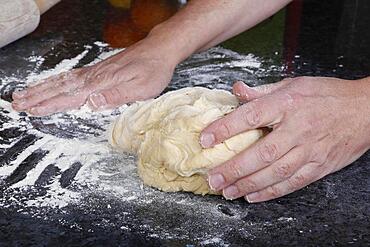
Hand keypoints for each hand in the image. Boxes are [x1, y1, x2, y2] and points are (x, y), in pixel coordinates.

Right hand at [12, 40, 176, 115]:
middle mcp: (95, 76)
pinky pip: (72, 75)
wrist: (159, 50)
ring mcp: (96, 71)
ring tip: (25, 93)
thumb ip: (116, 96)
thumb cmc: (153, 70)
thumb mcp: (141, 88)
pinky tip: (52, 83)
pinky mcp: (99, 69)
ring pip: (63, 80)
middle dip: (38, 96)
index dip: (51, 104)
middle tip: (17, 103)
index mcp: (103, 83)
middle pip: (61, 87)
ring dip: (43, 88)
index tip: (33, 110)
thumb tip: (91, 102)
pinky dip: (57, 80)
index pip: (72, 96)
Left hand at [200, 77, 369, 201]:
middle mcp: (297, 128)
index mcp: (288, 103)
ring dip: (248, 185)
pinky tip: (253, 196)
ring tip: (228, 191)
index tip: (205, 139)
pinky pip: (292, 183)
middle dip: (234, 168)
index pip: (250, 115)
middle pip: (261, 153)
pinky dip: (271, 192)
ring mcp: (310, 150)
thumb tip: (236, 90)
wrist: (365, 110)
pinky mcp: (319, 166)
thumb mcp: (293, 84)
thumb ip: (262, 90)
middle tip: (213, 178)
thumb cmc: (326, 95)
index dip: (225, 128)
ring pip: (275, 173)